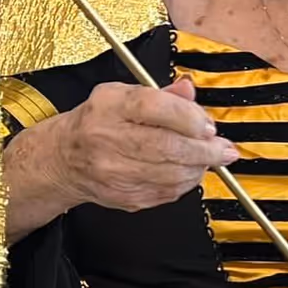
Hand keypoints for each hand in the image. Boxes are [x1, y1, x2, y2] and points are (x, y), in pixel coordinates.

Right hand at [50, 77, 237, 211]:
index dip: (188, 117)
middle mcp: (107, 138)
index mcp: (109, 106)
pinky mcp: (123, 196)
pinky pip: (165, 192)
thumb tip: (189, 92)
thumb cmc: (95, 123)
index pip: (153, 107)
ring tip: (210, 160)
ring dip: (199, 167)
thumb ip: (160, 94)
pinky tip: (189, 172)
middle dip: (204, 149)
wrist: (63, 159)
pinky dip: (185, 183)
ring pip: (170, 173)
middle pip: (166, 146)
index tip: (208, 125)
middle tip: (224, 149)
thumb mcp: (120, 95)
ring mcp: (114, 171)